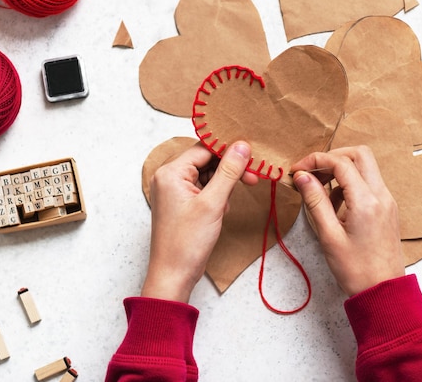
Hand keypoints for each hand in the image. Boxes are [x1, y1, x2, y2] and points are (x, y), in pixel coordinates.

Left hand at [141, 141, 256, 302]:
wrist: (173, 275)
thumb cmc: (186, 242)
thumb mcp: (213, 203)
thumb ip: (229, 172)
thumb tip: (242, 146)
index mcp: (171, 172)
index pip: (204, 148)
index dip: (229, 151)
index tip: (251, 157)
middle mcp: (169, 177)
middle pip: (206, 159)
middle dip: (229, 169)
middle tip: (252, 177)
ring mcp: (174, 191)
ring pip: (206, 174)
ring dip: (223, 184)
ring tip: (228, 202)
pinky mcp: (181, 203)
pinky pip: (203, 188)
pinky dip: (216, 195)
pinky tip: (222, 209)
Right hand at [291, 146, 404, 296]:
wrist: (383, 291)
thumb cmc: (356, 269)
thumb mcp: (329, 236)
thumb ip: (315, 202)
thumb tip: (303, 177)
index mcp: (366, 201)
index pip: (341, 162)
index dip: (316, 161)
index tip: (298, 171)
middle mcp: (381, 195)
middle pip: (360, 154)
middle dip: (333, 157)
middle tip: (312, 173)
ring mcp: (387, 200)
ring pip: (366, 167)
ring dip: (342, 170)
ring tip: (321, 192)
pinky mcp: (387, 208)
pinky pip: (369, 183)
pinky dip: (351, 184)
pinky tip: (335, 205)